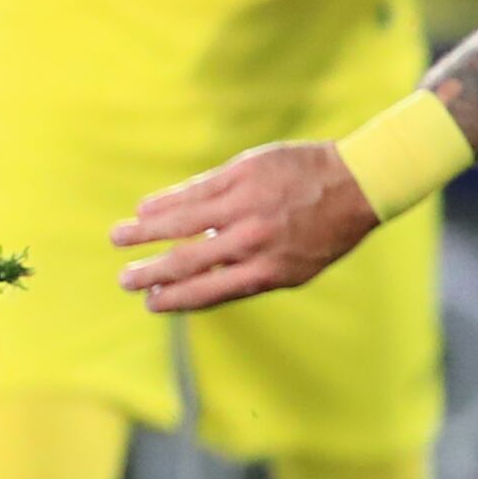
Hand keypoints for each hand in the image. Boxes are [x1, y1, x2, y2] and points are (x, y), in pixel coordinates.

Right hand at [113, 142, 377, 312]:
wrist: (360, 182)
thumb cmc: (327, 230)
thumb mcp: (299, 266)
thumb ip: (251, 275)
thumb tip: (200, 285)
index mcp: (270, 270)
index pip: (210, 291)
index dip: (176, 299)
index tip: (150, 304)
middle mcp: (254, 240)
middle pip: (188, 261)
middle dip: (150, 274)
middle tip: (123, 281)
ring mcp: (246, 205)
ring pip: (181, 221)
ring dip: (143, 231)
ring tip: (118, 238)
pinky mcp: (241, 173)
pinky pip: (193, 190)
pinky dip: (165, 201)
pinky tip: (145, 208)